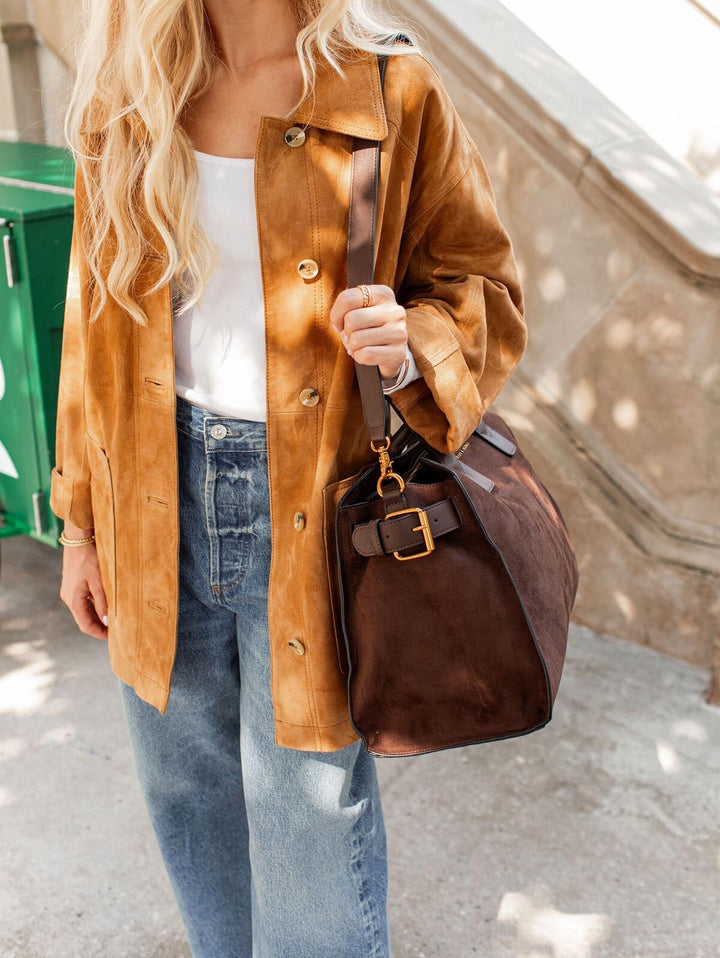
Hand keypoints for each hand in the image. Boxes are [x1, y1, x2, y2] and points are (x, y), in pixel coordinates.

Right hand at [59, 522, 108, 640]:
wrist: (79, 538)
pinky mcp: (73, 584)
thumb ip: (102, 602)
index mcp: (73, 600)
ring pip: (84, 610)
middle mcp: (69, 598)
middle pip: (84, 619)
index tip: (114, 637)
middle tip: (117, 629)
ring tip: (115, 618)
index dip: (100, 633)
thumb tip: (107, 622)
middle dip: (100, 626)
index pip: (86, 625)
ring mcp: (70, 591)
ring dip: (98, 616)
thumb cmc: (90, 558)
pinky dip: (95, 606)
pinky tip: (107, 603)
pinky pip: (84, 600)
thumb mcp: (99, 581)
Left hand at [329, 285, 406, 380]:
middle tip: (353, 336)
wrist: (390, 352)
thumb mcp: (357, 311)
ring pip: (357, 339)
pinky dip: (359, 357)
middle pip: (352, 319)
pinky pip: (366, 355)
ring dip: (352, 347)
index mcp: (384, 294)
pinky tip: (367, 355)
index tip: (341, 323)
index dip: (336, 314)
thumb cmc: (368, 329)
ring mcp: (400, 332)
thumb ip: (345, 309)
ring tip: (361, 346)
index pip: (348, 298)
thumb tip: (339, 326)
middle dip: (346, 332)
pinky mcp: (399, 353)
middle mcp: (395, 311)